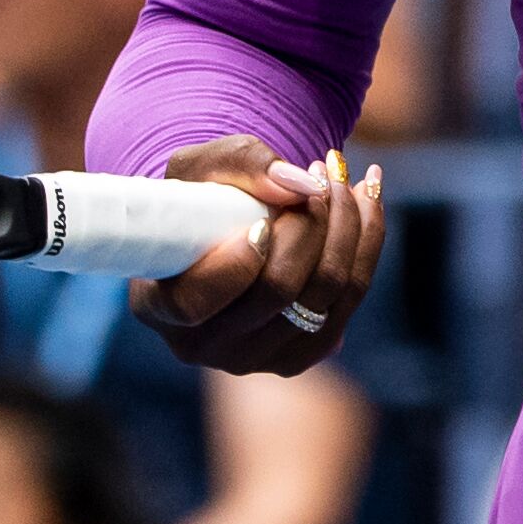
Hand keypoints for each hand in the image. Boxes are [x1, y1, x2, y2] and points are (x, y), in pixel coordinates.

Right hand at [129, 136, 387, 375]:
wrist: (218, 227)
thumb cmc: (198, 193)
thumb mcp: (201, 165)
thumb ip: (243, 164)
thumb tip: (300, 185)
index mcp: (157, 306)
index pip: (195, 303)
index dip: (236, 263)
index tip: (263, 220)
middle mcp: (201, 345)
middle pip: (278, 292)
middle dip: (312, 220)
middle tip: (319, 168)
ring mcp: (252, 359)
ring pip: (324, 296)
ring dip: (348, 225)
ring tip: (344, 176)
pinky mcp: (297, 356)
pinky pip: (349, 301)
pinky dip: (365, 245)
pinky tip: (364, 200)